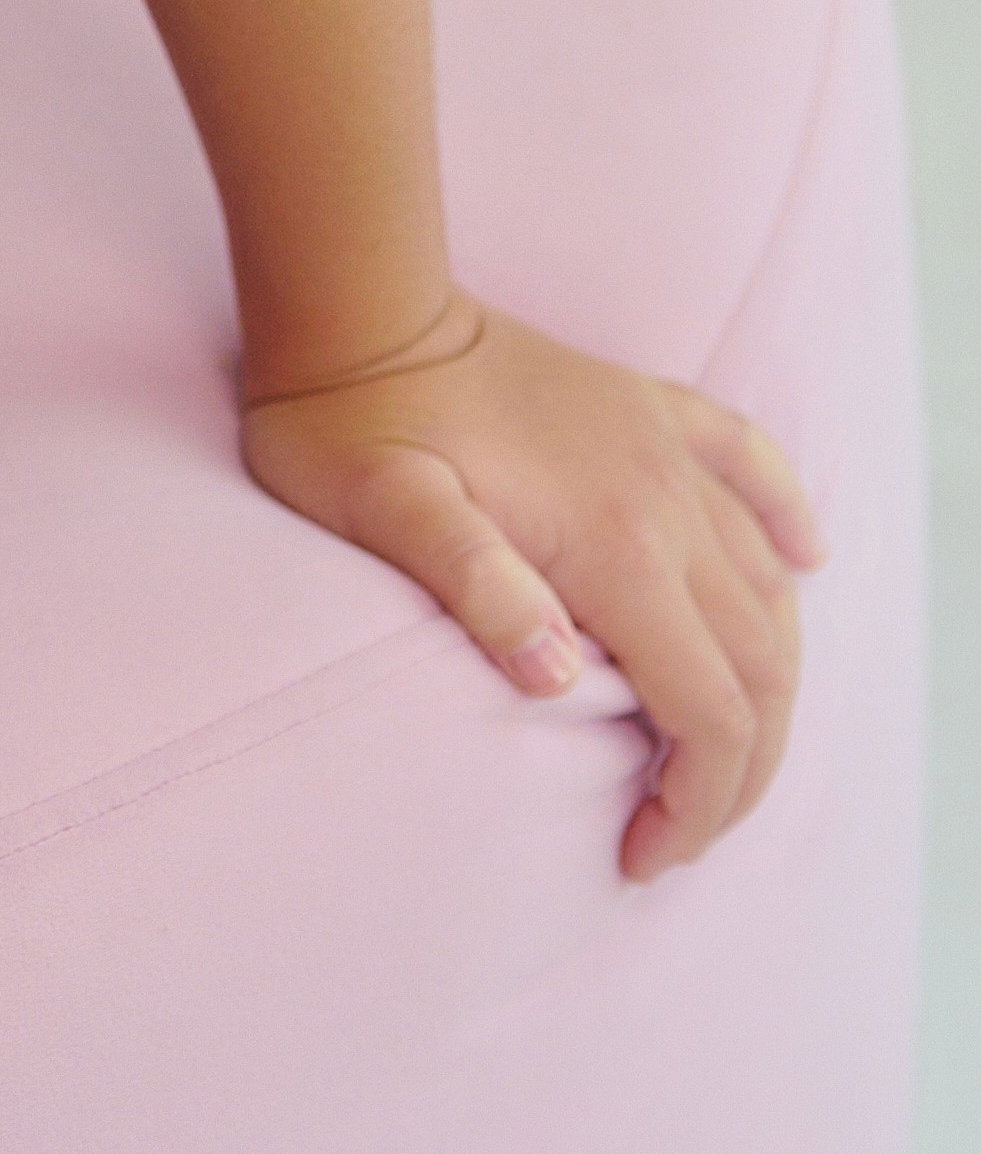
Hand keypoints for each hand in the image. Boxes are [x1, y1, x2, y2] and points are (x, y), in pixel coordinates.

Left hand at [239, 290, 821, 880]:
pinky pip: (750, 463)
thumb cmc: (350, 422)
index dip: (697, 802)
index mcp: (613, 543)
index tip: (642, 855)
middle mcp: (664, 498)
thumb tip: (556, 676)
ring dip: (769, 680)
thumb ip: (475, 585)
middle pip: (761, 667)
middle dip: (741, 769)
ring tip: (721, 751)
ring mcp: (662, 448)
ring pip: (769, 587)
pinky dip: (788, 520)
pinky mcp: (646, 408)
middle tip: (681, 830)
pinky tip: (805, 559)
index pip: (709, 710)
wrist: (353, 298)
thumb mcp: (384, 511)